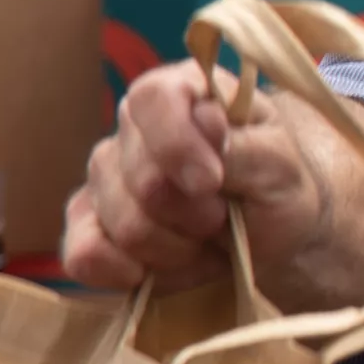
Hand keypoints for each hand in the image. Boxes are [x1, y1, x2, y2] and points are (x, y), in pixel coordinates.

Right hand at [63, 63, 327, 292]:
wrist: (269, 232)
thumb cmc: (276, 183)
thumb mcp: (280, 163)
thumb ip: (244, 144)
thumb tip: (205, 124)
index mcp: (181, 92)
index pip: (151, 99)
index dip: (176, 144)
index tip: (212, 182)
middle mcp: (132, 128)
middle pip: (140, 176)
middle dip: (193, 212)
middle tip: (225, 215)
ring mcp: (105, 178)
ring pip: (122, 224)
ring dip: (177, 246)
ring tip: (207, 238)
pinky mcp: (90, 225)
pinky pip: (83, 253)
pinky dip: (125, 271)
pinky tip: (154, 271)